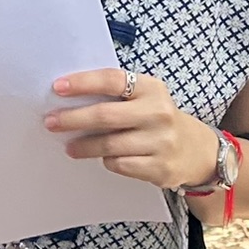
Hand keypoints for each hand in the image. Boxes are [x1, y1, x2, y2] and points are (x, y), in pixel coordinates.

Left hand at [44, 69, 219, 189]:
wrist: (197, 151)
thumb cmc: (158, 119)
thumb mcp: (146, 98)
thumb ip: (117, 95)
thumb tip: (70, 97)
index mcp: (152, 88)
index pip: (112, 80)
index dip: (83, 83)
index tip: (58, 87)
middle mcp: (158, 112)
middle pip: (106, 115)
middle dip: (73, 119)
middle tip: (51, 122)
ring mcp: (160, 142)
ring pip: (109, 144)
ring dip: (84, 146)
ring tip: (69, 146)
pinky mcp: (159, 168)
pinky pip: (120, 164)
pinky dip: (107, 160)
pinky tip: (102, 157)